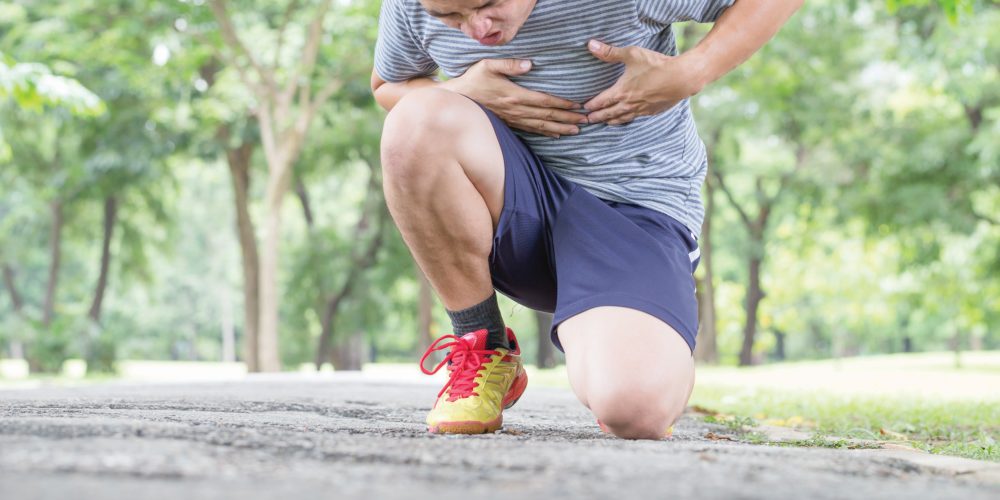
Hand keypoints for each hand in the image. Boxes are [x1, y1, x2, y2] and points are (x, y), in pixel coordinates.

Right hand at [440, 59, 587, 137]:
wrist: (457, 100)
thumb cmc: (473, 80)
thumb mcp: (488, 66)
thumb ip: (510, 64)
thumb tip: (530, 64)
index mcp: (514, 95)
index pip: (544, 101)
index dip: (562, 104)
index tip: (577, 105)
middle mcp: (516, 110)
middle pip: (547, 116)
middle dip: (568, 118)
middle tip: (586, 120)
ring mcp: (513, 119)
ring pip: (541, 126)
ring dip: (560, 128)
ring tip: (577, 130)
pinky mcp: (509, 123)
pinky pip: (531, 130)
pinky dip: (545, 133)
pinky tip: (557, 135)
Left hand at [583, 40, 706, 125]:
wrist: (681, 78)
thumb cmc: (656, 65)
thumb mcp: (632, 54)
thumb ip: (610, 52)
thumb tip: (591, 45)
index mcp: (621, 92)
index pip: (601, 101)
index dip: (592, 105)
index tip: (585, 108)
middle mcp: (629, 104)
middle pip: (609, 114)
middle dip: (598, 117)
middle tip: (589, 121)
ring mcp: (641, 109)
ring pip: (622, 118)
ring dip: (612, 121)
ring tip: (606, 123)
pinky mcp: (652, 111)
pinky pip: (636, 118)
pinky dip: (627, 119)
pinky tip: (628, 118)